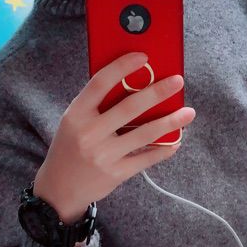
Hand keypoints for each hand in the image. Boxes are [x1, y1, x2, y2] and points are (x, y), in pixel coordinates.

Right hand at [33, 52, 194, 222]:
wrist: (58, 190)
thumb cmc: (71, 146)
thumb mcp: (75, 121)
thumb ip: (98, 104)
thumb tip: (136, 81)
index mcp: (76, 114)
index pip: (100, 83)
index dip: (122, 67)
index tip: (143, 56)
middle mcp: (89, 133)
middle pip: (130, 107)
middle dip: (158, 92)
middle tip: (178, 81)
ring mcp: (103, 155)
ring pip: (144, 134)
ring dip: (170, 122)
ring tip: (188, 112)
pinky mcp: (116, 174)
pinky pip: (146, 158)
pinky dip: (164, 148)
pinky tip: (176, 140)